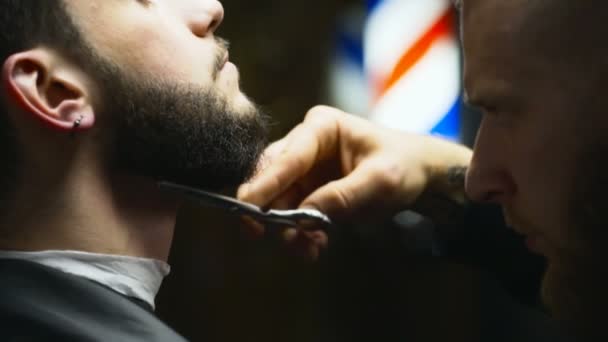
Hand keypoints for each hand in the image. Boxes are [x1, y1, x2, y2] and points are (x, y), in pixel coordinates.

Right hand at [237, 106, 471, 257]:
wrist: (417, 176)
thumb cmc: (402, 165)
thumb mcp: (380, 180)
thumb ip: (343, 196)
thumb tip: (304, 215)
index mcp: (321, 127)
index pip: (289, 156)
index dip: (267, 182)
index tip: (248, 205)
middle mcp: (305, 144)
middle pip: (272, 175)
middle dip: (269, 207)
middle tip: (260, 233)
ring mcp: (304, 168)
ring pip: (278, 199)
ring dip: (287, 226)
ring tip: (308, 249)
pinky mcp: (307, 190)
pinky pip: (292, 212)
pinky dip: (299, 232)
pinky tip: (316, 246)